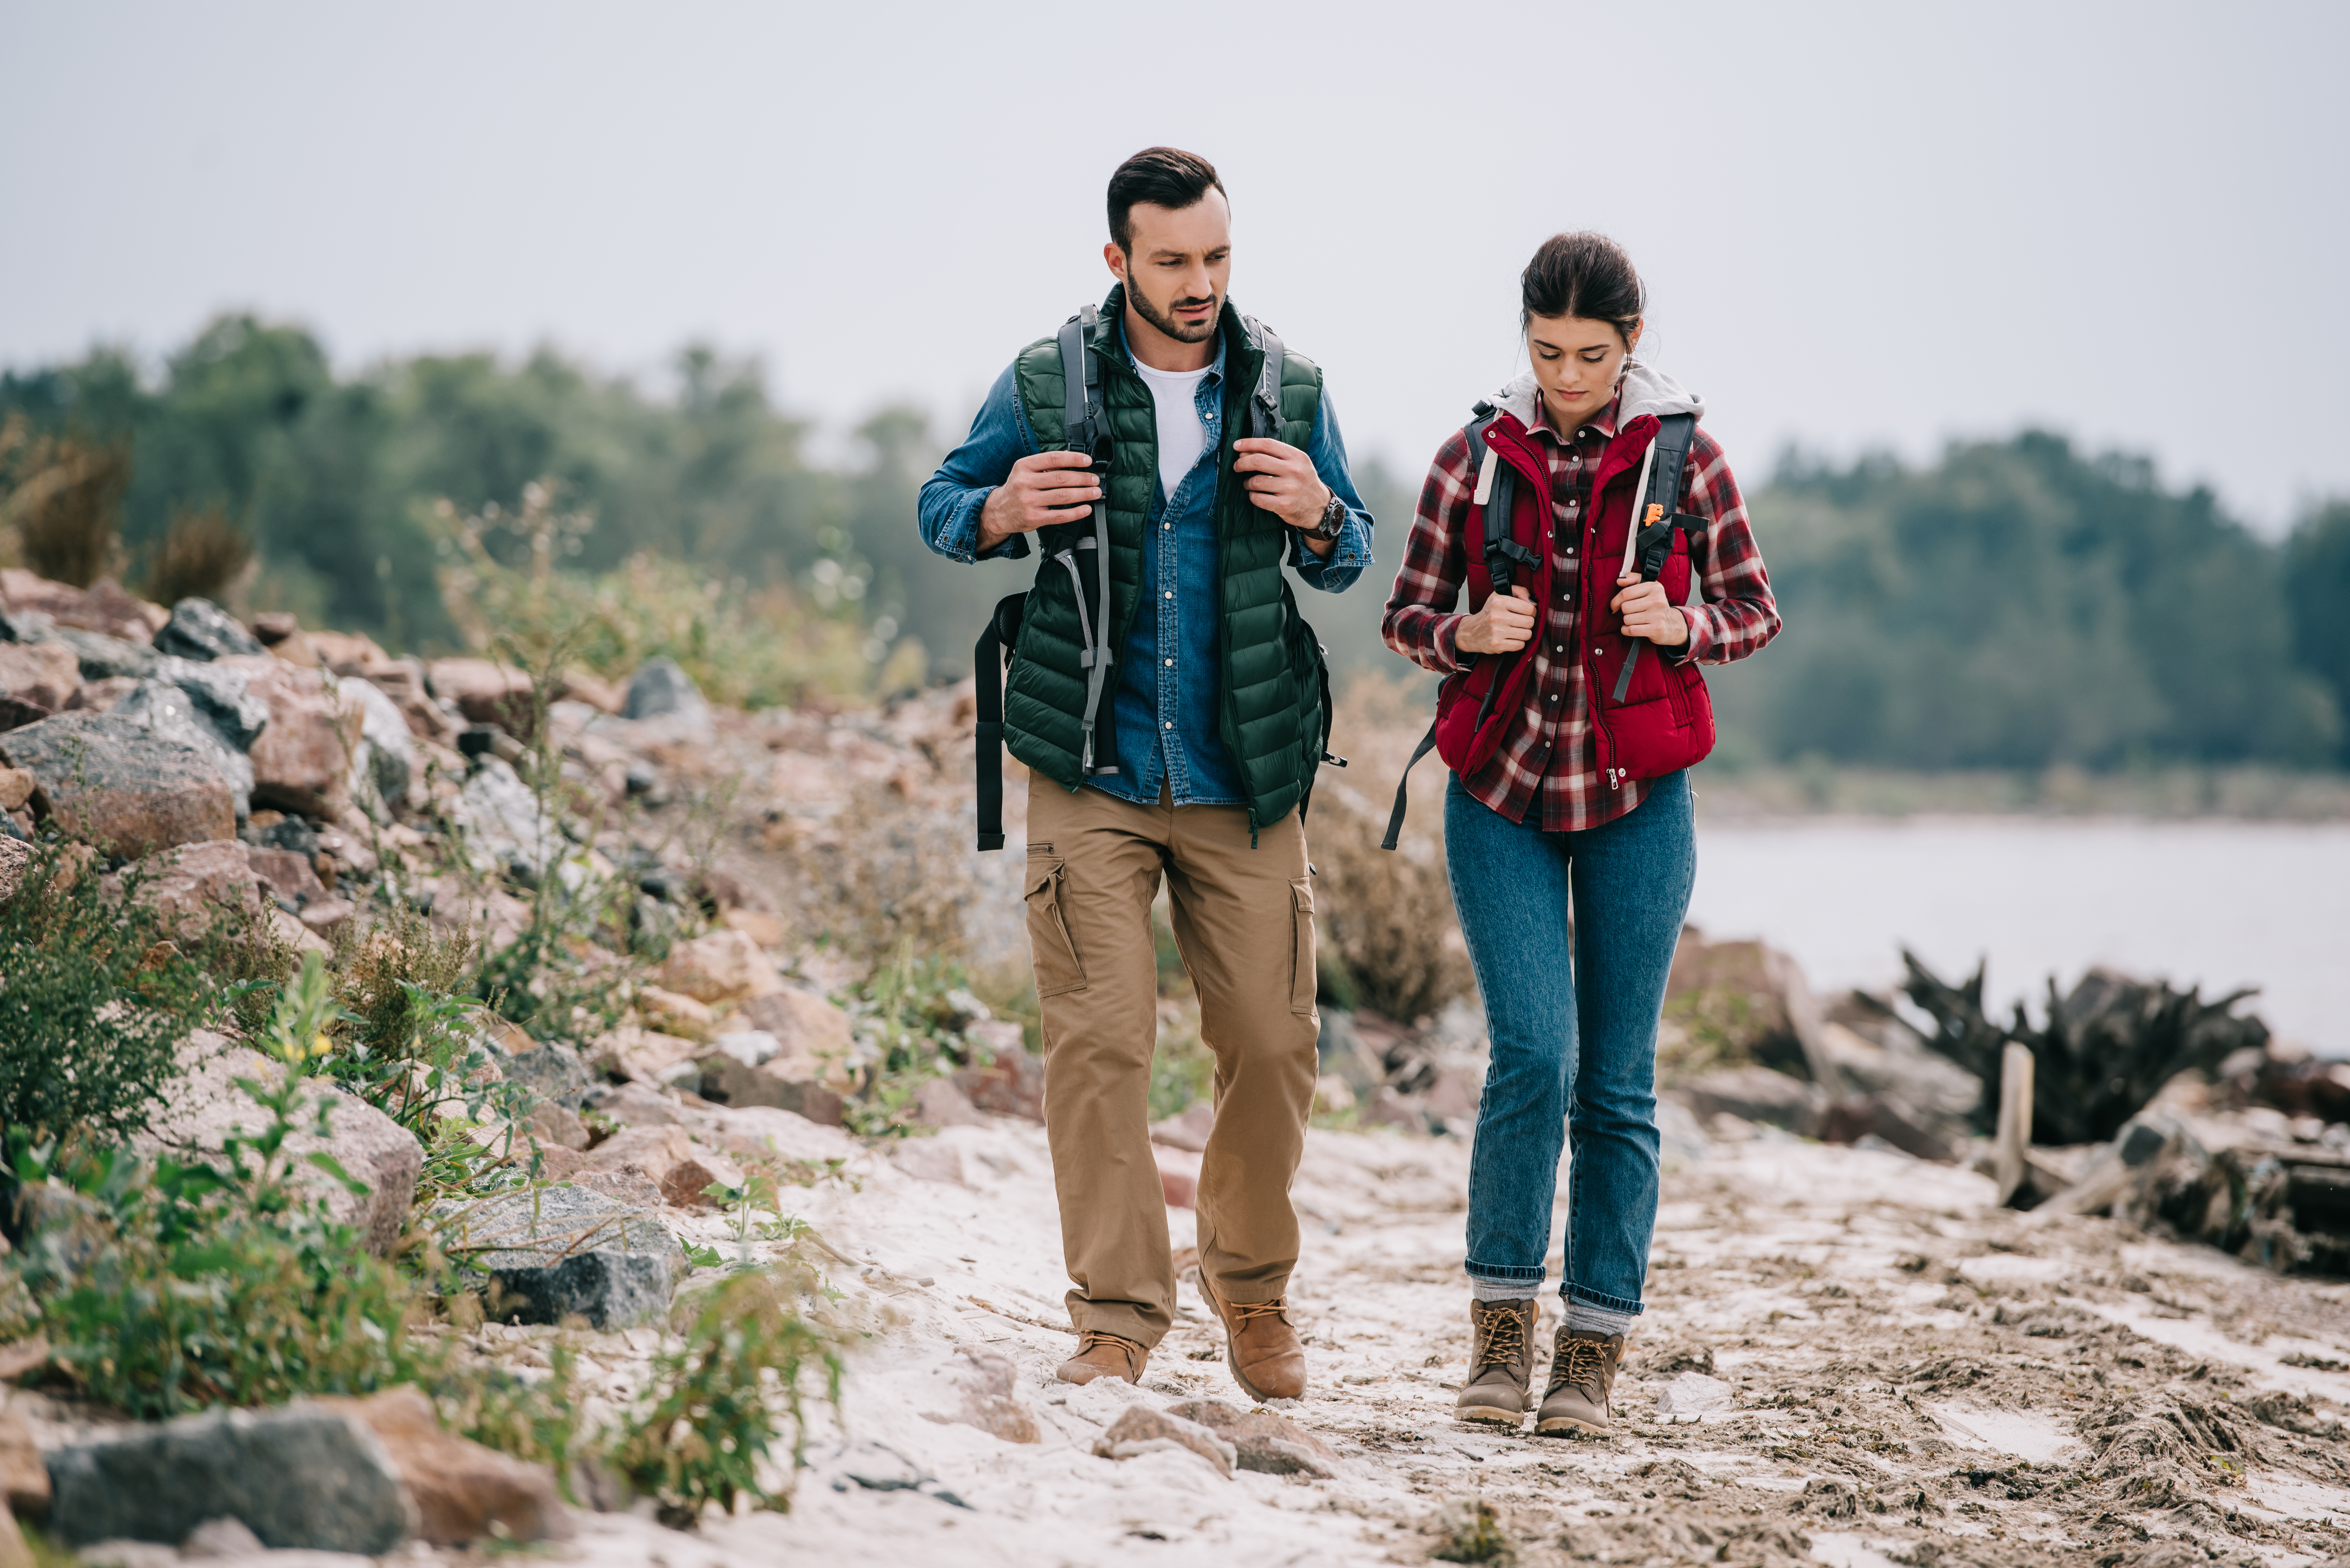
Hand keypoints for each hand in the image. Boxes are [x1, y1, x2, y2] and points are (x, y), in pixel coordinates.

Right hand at [978, 450, 1101, 551]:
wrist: (998, 512)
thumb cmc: (1016, 489)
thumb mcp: (1024, 471)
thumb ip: (1044, 466)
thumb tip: (1072, 462)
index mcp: (1024, 466)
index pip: (1053, 459)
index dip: (1073, 459)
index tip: (1088, 461)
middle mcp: (1025, 483)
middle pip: (1061, 478)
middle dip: (1083, 478)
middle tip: (1095, 479)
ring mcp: (1029, 501)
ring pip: (1063, 496)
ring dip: (1083, 494)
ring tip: (1095, 492)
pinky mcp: (1034, 518)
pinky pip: (1060, 515)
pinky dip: (1076, 512)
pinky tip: (1086, 509)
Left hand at [1232, 437, 1332, 531]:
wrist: (1320, 507)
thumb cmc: (1304, 482)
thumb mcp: (1298, 463)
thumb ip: (1277, 455)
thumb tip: (1247, 451)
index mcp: (1296, 457)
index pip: (1267, 444)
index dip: (1248, 444)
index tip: (1236, 446)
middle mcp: (1293, 471)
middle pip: (1258, 461)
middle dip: (1242, 463)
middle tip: (1237, 466)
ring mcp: (1289, 488)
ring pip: (1256, 481)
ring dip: (1247, 482)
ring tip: (1249, 484)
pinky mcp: (1284, 505)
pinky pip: (1258, 499)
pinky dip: (1253, 496)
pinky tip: (1255, 495)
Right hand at [1456, 586, 1534, 654]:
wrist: (1471, 632)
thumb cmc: (1490, 613)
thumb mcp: (1501, 595)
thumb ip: (1520, 592)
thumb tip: (1534, 603)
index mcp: (1499, 601)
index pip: (1530, 608)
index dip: (1531, 612)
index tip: (1525, 614)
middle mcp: (1497, 616)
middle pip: (1530, 622)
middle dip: (1528, 624)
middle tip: (1520, 623)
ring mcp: (1496, 631)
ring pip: (1527, 635)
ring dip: (1524, 634)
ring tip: (1515, 631)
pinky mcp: (1497, 645)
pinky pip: (1520, 645)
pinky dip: (1518, 643)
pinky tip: (1510, 639)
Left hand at [1612, 574, 1689, 645]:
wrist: (1672, 624)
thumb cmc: (1654, 604)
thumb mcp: (1647, 587)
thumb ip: (1632, 579)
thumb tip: (1619, 581)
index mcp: (1655, 587)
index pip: (1626, 593)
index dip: (1616, 600)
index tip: (1614, 605)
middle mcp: (1658, 600)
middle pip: (1625, 607)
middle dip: (1625, 612)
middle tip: (1632, 613)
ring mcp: (1658, 615)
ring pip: (1627, 619)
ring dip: (1627, 622)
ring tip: (1636, 620)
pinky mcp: (1656, 629)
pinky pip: (1631, 630)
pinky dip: (1626, 630)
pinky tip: (1630, 628)